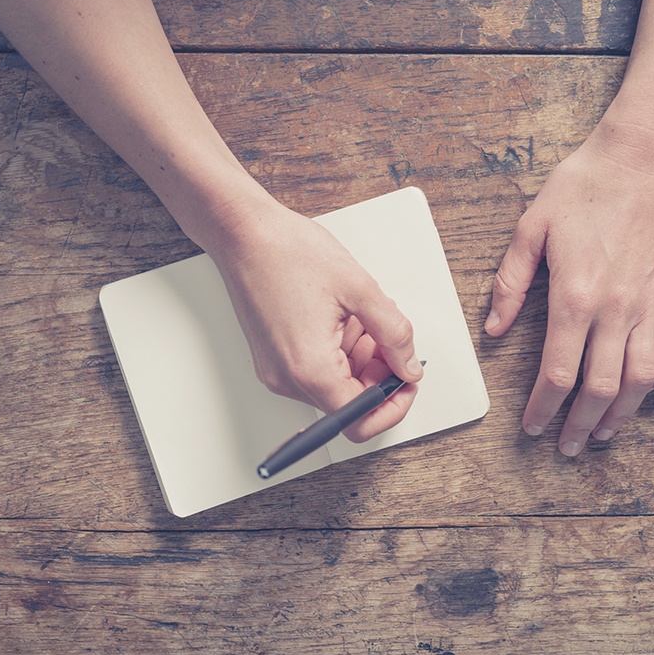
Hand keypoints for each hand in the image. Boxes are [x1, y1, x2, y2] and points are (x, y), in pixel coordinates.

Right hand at [207, 201, 423, 442]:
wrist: (243, 234)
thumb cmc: (287, 253)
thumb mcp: (360, 289)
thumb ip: (395, 334)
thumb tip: (410, 366)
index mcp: (310, 369)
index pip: (360, 420)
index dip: (393, 403)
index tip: (407, 379)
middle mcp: (287, 379)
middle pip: (348, 404)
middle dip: (378, 374)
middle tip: (387, 335)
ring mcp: (276, 371)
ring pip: (334, 386)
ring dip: (359, 359)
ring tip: (359, 316)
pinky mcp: (272, 359)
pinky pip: (315, 371)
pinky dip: (338, 352)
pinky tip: (340, 318)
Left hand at [485, 120, 653, 455]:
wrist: (637, 159)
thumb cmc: (579, 189)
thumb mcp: (528, 230)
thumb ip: (509, 284)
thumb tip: (493, 329)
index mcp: (574, 297)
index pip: (556, 371)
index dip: (543, 407)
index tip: (533, 427)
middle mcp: (614, 309)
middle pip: (600, 386)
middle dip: (579, 423)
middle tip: (565, 446)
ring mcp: (648, 304)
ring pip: (641, 377)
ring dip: (622, 412)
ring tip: (604, 433)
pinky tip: (653, 389)